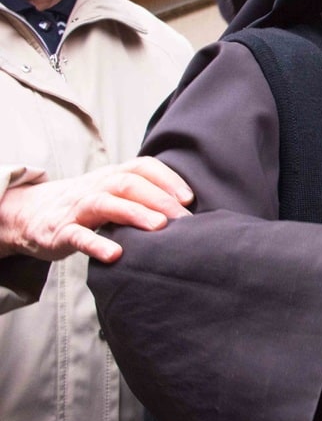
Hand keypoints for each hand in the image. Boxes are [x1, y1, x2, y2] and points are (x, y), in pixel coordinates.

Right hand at [0, 157, 193, 262]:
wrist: (32, 214)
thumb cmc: (88, 205)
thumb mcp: (114, 193)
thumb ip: (144, 195)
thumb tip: (188, 209)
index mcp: (113, 175)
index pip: (142, 166)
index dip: (167, 178)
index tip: (189, 198)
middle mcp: (97, 186)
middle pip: (129, 184)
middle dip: (160, 199)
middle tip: (184, 219)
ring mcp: (77, 208)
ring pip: (106, 203)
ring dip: (135, 213)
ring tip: (159, 227)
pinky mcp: (61, 232)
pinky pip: (78, 236)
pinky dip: (97, 244)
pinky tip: (116, 254)